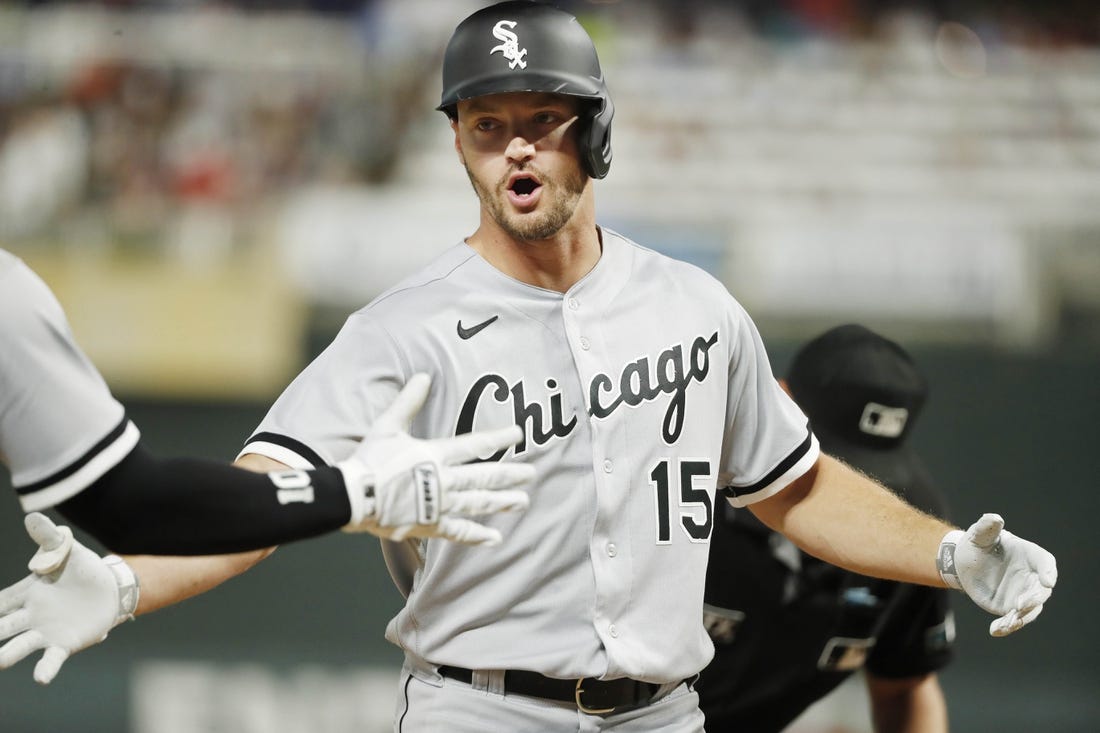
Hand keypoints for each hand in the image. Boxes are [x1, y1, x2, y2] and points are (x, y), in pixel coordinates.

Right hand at [0, 513, 138, 683]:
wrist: (110, 590)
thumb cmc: (81, 569)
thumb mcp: (66, 549)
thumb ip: (48, 538)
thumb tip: (32, 517)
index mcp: (26, 593)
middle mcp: (30, 616)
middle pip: (3, 626)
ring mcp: (45, 632)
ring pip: (20, 645)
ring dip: (8, 654)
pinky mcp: (65, 644)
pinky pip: (51, 658)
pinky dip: (45, 668)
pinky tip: (40, 678)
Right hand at [339, 373, 533, 544]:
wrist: (355, 496)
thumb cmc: (370, 460)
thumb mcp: (388, 426)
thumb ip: (408, 402)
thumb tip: (423, 376)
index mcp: (435, 454)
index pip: (475, 444)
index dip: (499, 438)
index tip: (519, 435)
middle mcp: (444, 480)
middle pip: (484, 477)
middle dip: (510, 475)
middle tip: (532, 474)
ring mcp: (439, 505)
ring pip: (478, 504)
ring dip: (502, 503)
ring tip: (522, 502)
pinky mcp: (430, 525)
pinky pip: (459, 532)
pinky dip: (477, 535)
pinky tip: (495, 538)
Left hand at [937, 513, 1056, 635]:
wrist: (965, 561)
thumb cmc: (978, 543)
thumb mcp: (980, 534)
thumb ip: (987, 527)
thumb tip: (994, 518)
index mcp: (1030, 556)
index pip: (1046, 563)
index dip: (1048, 572)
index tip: (1048, 580)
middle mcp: (1031, 577)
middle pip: (1041, 591)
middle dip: (1034, 598)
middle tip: (1021, 605)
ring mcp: (1022, 594)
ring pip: (1030, 610)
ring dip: (1021, 617)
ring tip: (1008, 622)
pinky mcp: (1009, 607)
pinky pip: (1012, 620)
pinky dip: (1006, 627)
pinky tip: (995, 630)